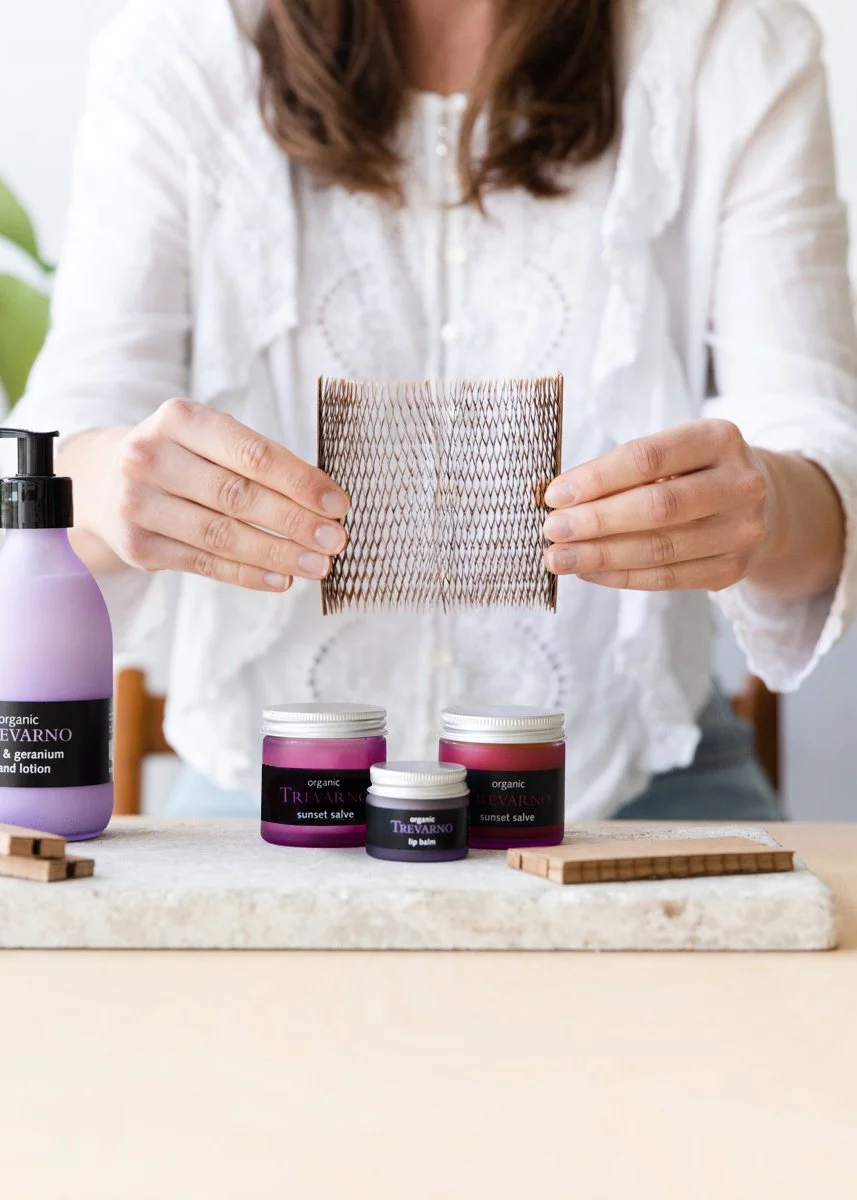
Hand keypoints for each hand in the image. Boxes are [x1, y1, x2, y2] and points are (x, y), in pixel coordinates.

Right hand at [97, 398, 349, 590]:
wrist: (102, 481)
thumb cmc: (178, 456)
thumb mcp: (208, 437)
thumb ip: (258, 460)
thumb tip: (324, 500)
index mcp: (179, 419)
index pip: (252, 454)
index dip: (300, 482)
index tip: (338, 504)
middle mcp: (151, 458)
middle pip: (239, 497)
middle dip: (296, 522)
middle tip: (335, 540)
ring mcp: (140, 505)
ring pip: (223, 536)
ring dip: (278, 554)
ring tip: (318, 566)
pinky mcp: (139, 546)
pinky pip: (205, 564)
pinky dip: (248, 575)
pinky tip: (281, 579)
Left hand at [543, 419, 770, 590]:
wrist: (768, 503)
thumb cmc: (699, 471)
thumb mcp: (676, 452)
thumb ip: (625, 469)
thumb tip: (560, 498)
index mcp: (719, 438)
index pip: (647, 458)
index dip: (596, 478)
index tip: (554, 495)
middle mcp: (739, 484)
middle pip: (655, 507)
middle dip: (595, 521)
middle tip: (552, 530)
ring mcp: (741, 531)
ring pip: (659, 548)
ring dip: (600, 555)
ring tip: (559, 558)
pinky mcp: (732, 569)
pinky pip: (667, 577)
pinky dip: (620, 576)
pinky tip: (588, 571)